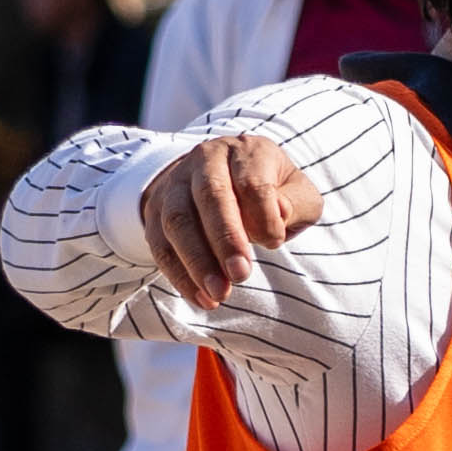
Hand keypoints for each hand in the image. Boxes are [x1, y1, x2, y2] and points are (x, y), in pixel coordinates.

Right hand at [136, 131, 325, 299]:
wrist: (222, 177)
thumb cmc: (269, 190)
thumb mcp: (295, 191)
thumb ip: (295, 203)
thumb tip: (279, 213)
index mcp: (245, 152)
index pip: (251, 181)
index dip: (263, 215)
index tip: (274, 243)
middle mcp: (205, 160)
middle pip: (210, 196)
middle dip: (225, 239)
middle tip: (241, 275)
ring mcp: (175, 184)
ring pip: (178, 220)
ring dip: (197, 261)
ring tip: (219, 294)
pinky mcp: (156, 211)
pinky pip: (160, 245)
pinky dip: (179, 275)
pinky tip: (201, 299)